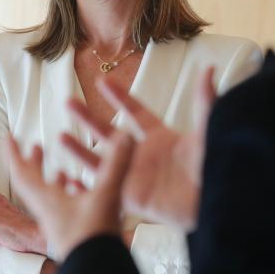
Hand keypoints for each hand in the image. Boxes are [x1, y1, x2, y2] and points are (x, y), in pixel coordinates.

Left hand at [5, 131, 134, 259]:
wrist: (95, 273)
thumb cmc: (93, 240)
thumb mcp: (106, 197)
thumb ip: (116, 166)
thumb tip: (124, 137)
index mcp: (45, 200)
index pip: (21, 171)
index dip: (13, 152)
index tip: (8, 137)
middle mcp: (46, 211)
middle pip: (31, 183)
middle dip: (32, 163)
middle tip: (35, 148)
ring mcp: (56, 224)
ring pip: (47, 199)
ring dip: (50, 181)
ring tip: (61, 171)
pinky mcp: (68, 234)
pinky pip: (61, 212)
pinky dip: (67, 198)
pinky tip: (81, 196)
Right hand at [62, 69, 214, 230]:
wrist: (217, 204)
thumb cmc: (216, 168)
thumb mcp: (208, 132)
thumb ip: (205, 101)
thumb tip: (208, 69)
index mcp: (162, 138)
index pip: (136, 113)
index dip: (120, 97)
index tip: (103, 80)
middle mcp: (143, 155)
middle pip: (108, 133)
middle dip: (87, 118)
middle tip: (68, 102)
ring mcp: (135, 177)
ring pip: (99, 161)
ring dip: (78, 150)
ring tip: (57, 137)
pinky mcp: (130, 199)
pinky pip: (102, 190)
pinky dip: (83, 186)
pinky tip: (64, 180)